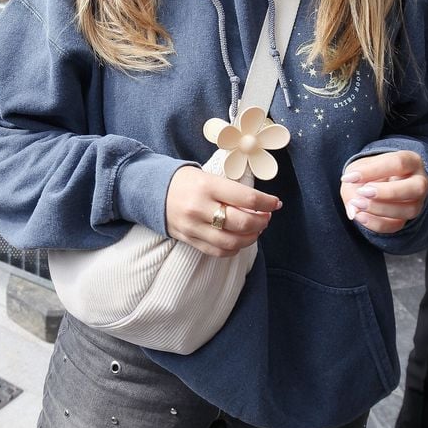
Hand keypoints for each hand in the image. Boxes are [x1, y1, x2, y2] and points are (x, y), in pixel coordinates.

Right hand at [166, 166, 281, 256]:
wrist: (151, 190)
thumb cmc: (185, 180)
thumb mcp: (207, 175)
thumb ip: (230, 190)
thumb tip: (257, 205)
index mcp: (207, 186)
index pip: (246, 198)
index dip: (267, 202)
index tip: (276, 203)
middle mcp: (200, 207)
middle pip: (241, 222)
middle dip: (261, 221)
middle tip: (266, 217)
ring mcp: (193, 227)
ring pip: (231, 242)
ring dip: (250, 238)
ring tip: (256, 230)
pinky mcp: (189, 240)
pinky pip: (217, 251)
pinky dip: (234, 249)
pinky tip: (240, 240)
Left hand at [340, 151, 427, 233]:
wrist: (375, 183)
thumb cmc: (369, 172)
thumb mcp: (359, 168)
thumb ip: (353, 182)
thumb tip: (353, 208)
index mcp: (410, 160)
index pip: (398, 163)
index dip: (372, 171)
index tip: (348, 178)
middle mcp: (420, 181)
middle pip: (416, 187)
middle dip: (386, 192)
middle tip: (362, 192)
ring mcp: (418, 202)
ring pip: (409, 210)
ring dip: (379, 209)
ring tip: (357, 204)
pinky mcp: (408, 219)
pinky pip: (397, 225)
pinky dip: (376, 223)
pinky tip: (360, 216)